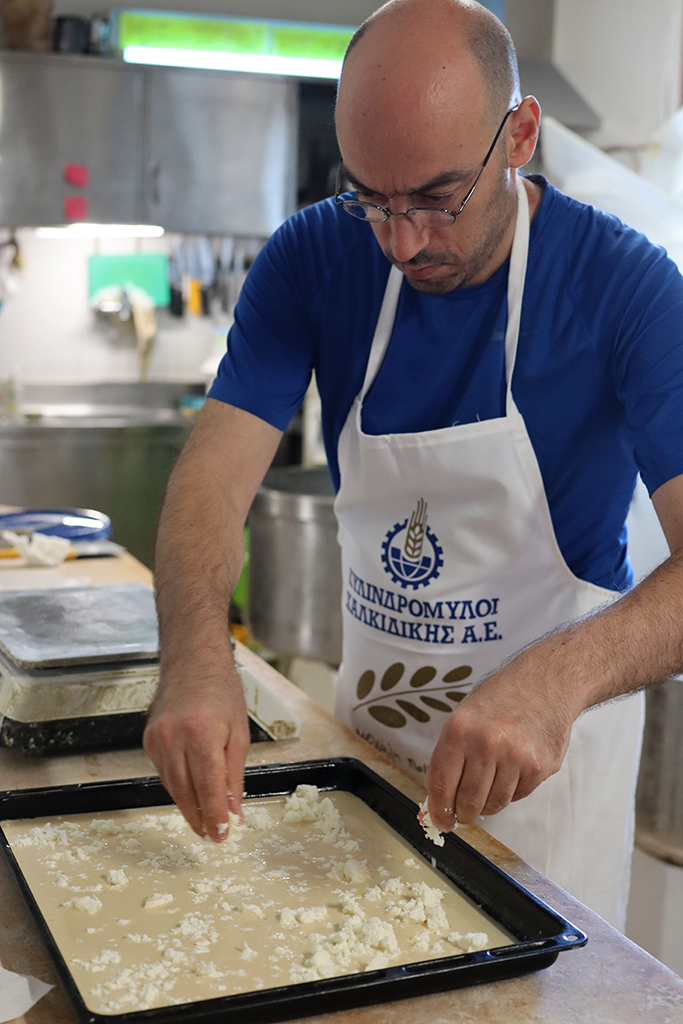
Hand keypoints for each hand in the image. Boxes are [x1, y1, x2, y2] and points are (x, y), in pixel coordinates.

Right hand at [143, 661, 249, 841]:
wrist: (192, 662)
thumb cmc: (221, 691)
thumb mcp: (240, 733)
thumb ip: (235, 774)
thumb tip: (233, 809)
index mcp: (202, 735)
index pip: (208, 788)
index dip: (215, 815)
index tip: (222, 834)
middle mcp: (175, 738)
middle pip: (186, 793)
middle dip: (200, 818)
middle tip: (212, 834)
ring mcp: (157, 740)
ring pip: (172, 786)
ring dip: (188, 806)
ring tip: (203, 821)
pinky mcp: (149, 740)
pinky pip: (164, 772)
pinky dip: (178, 785)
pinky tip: (190, 793)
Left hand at [426, 652, 576, 830]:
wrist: (544, 682)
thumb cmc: (499, 700)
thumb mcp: (463, 717)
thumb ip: (449, 757)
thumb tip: (437, 800)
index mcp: (459, 730)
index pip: (441, 785)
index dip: (439, 811)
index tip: (441, 821)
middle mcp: (486, 744)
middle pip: (468, 802)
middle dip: (464, 813)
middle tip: (464, 811)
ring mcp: (516, 757)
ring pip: (494, 804)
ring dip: (488, 804)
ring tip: (489, 786)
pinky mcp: (539, 767)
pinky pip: (518, 796)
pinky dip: (511, 791)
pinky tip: (512, 770)